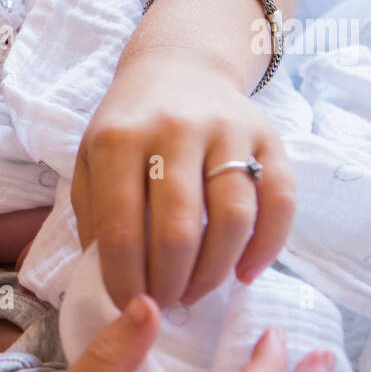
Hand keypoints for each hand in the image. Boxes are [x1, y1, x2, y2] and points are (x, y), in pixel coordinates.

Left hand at [71, 56, 295, 309]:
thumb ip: (93, 215)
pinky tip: (245, 273)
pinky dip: (267, 246)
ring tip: (197, 291)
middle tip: (166, 304)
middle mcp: (174, 130)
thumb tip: (109, 277)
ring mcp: (226, 131)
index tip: (129, 305)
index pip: (121, 228)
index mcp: (119, 140)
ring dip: (215, 271)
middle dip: (170, 283)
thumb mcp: (90, 160)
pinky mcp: (269, 135)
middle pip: (179, 229)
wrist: (179, 66)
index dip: (125, 279)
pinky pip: (280, 200)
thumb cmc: (128, 127)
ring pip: (233, 218)